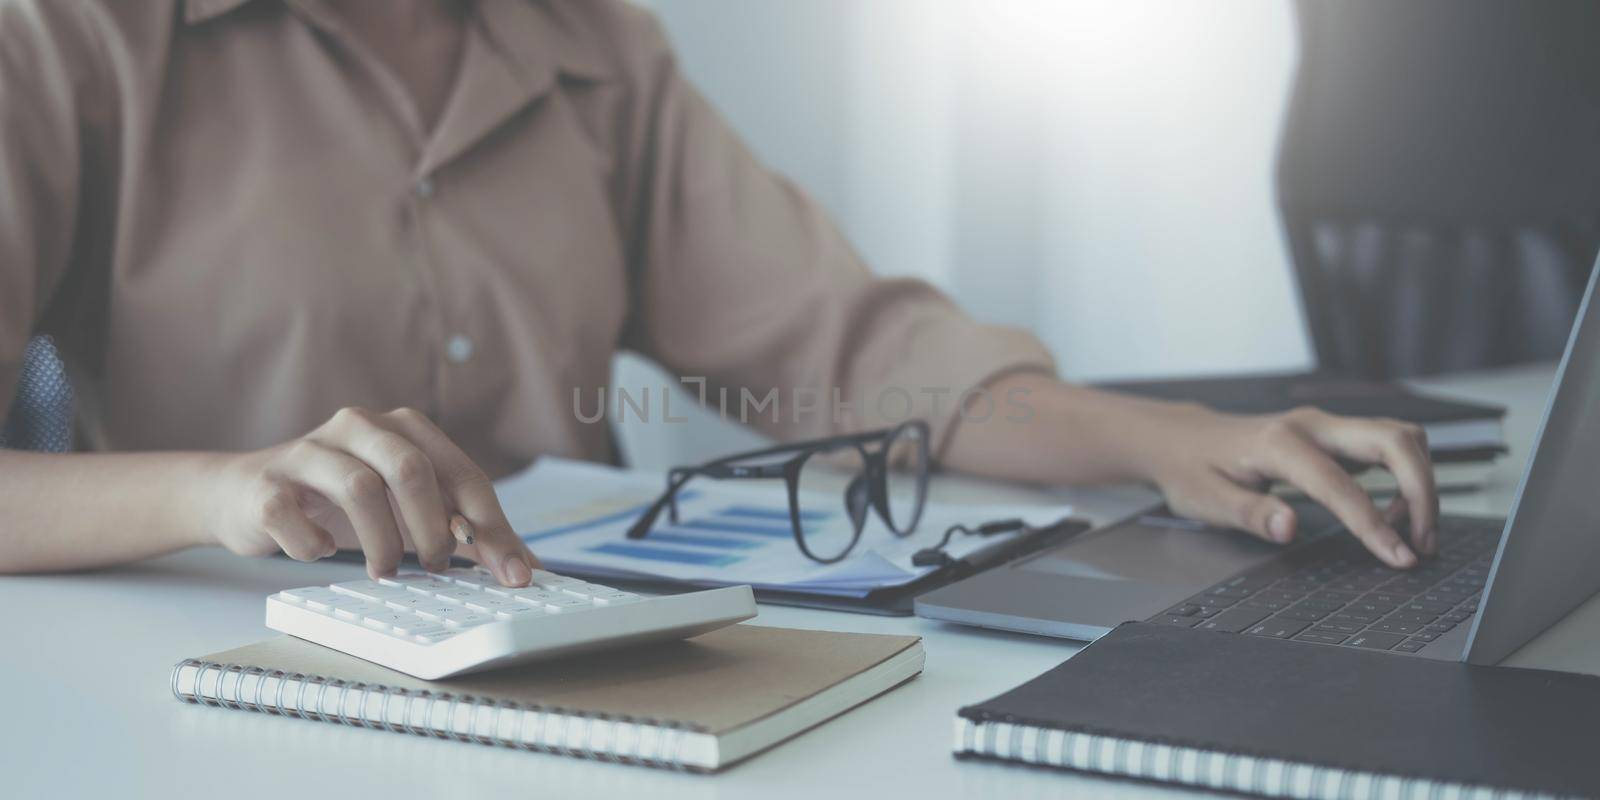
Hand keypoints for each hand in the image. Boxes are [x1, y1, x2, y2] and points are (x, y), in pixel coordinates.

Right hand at [207, 407, 538, 584]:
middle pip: (413, 470)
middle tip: (436, 567)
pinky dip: (315, 546)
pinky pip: (295, 517)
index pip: (463, 474)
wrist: (242, 494)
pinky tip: (323, 551)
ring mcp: (308, 451)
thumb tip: (526, 569)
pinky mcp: (266, 484)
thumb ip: (463, 531)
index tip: (514, 573)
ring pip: (359, 489)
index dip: (492, 527)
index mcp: (403, 427)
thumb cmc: (337, 500)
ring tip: (384, 571)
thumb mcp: (407, 508)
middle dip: (434, 529)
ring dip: (382, 544)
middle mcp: (359, 427)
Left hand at [1148, 406, 1436, 567]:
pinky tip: (1391, 514)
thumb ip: (1250, 513)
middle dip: (1423, 489)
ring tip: (1409, 533)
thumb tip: (1288, 527)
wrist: (1182, 440)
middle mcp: (1311, 426)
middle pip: (1394, 439)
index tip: (1399, 557)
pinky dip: (1405, 477)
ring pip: (1399, 438)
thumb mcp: (1207, 501)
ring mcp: (1325, 426)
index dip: (1374, 524)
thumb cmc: (1192, 470)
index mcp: (1279, 444)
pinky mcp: (1333, 436)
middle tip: (1423, 542)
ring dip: (1419, 482)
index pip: (1340, 486)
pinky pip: (1388, 446)